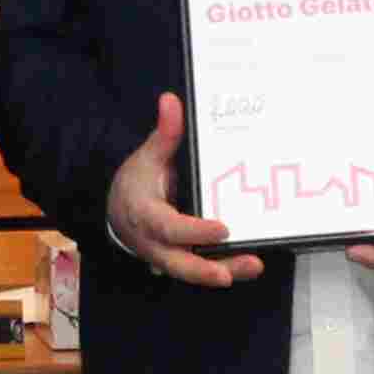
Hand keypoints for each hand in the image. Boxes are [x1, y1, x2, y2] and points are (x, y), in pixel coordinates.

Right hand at [103, 92, 263, 289]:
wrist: (120, 209)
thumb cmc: (138, 182)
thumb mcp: (148, 156)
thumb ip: (164, 133)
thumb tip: (171, 100)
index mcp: (144, 214)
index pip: (167, 227)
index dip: (194, 231)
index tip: (222, 229)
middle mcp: (154, 242)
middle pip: (178, 262)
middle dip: (205, 270)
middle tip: (230, 272)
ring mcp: (167, 256)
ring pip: (193, 271)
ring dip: (223, 271)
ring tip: (253, 265)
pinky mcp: (181, 261)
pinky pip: (202, 269)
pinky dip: (226, 268)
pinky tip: (249, 264)